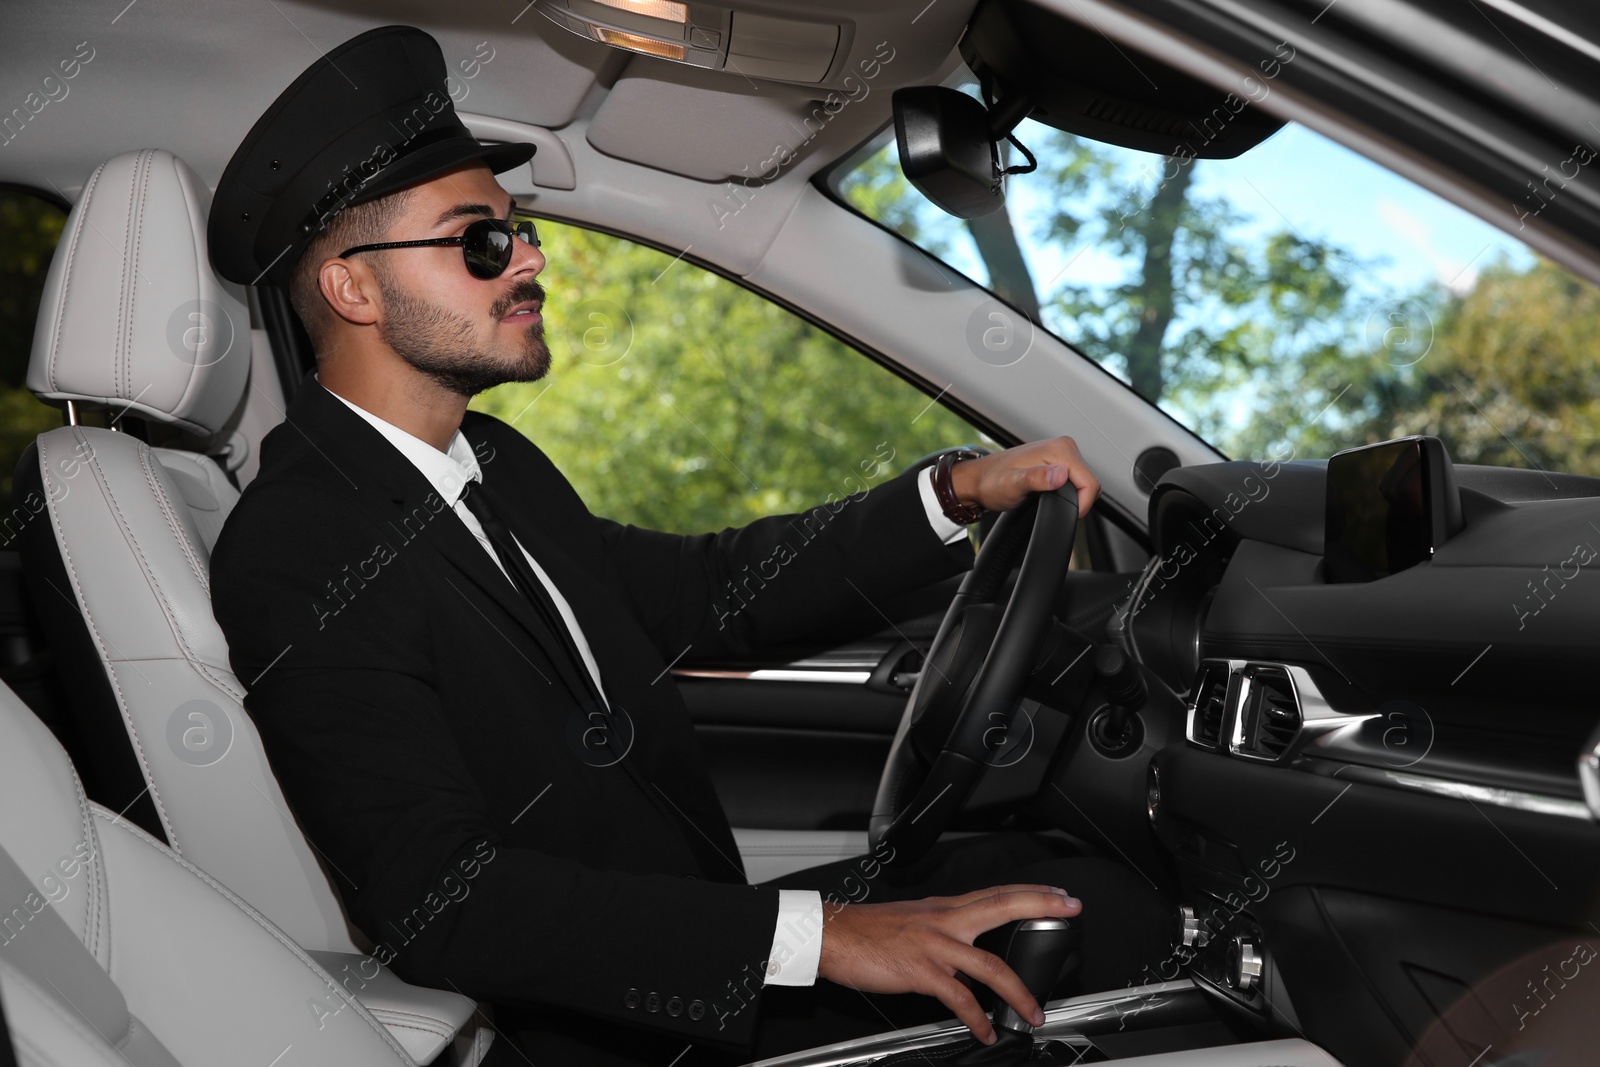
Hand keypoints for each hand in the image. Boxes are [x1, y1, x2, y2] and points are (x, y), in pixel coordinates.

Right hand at [817, 884, 1081, 1044]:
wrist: (835, 935)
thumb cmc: (868, 932)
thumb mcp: (913, 921)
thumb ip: (943, 931)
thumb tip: (965, 951)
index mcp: (944, 908)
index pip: (996, 894)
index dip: (1030, 891)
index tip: (1058, 892)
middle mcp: (945, 920)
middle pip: (1002, 906)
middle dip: (1040, 905)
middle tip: (1070, 907)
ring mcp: (935, 945)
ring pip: (990, 964)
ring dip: (1018, 992)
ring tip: (1035, 1013)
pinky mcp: (922, 971)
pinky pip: (959, 998)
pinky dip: (977, 1018)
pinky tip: (986, 1030)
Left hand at [949, 436, 1099, 514]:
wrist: (979, 480)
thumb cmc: (991, 482)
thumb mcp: (1012, 485)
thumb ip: (1036, 479)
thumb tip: (1059, 475)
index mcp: (1059, 449)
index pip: (1090, 482)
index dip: (1082, 504)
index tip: (1066, 512)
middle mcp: (1063, 446)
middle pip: (1089, 482)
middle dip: (1076, 500)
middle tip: (1050, 506)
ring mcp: (1061, 452)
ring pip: (1083, 482)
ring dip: (1072, 496)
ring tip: (1046, 499)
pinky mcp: (1059, 460)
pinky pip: (1075, 480)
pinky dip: (1068, 492)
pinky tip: (1049, 494)